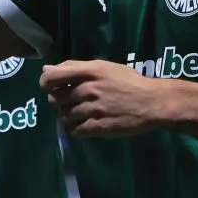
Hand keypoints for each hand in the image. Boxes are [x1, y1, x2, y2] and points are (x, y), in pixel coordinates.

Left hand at [40, 60, 166, 137]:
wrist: (152, 102)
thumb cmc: (128, 81)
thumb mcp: (103, 67)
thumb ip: (74, 67)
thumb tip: (46, 69)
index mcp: (88, 72)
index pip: (52, 77)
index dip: (45, 83)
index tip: (50, 87)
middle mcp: (88, 89)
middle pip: (56, 99)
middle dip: (60, 101)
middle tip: (72, 101)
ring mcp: (92, 109)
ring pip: (64, 116)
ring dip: (69, 115)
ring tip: (82, 113)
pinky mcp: (98, 127)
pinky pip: (76, 130)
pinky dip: (78, 128)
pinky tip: (87, 123)